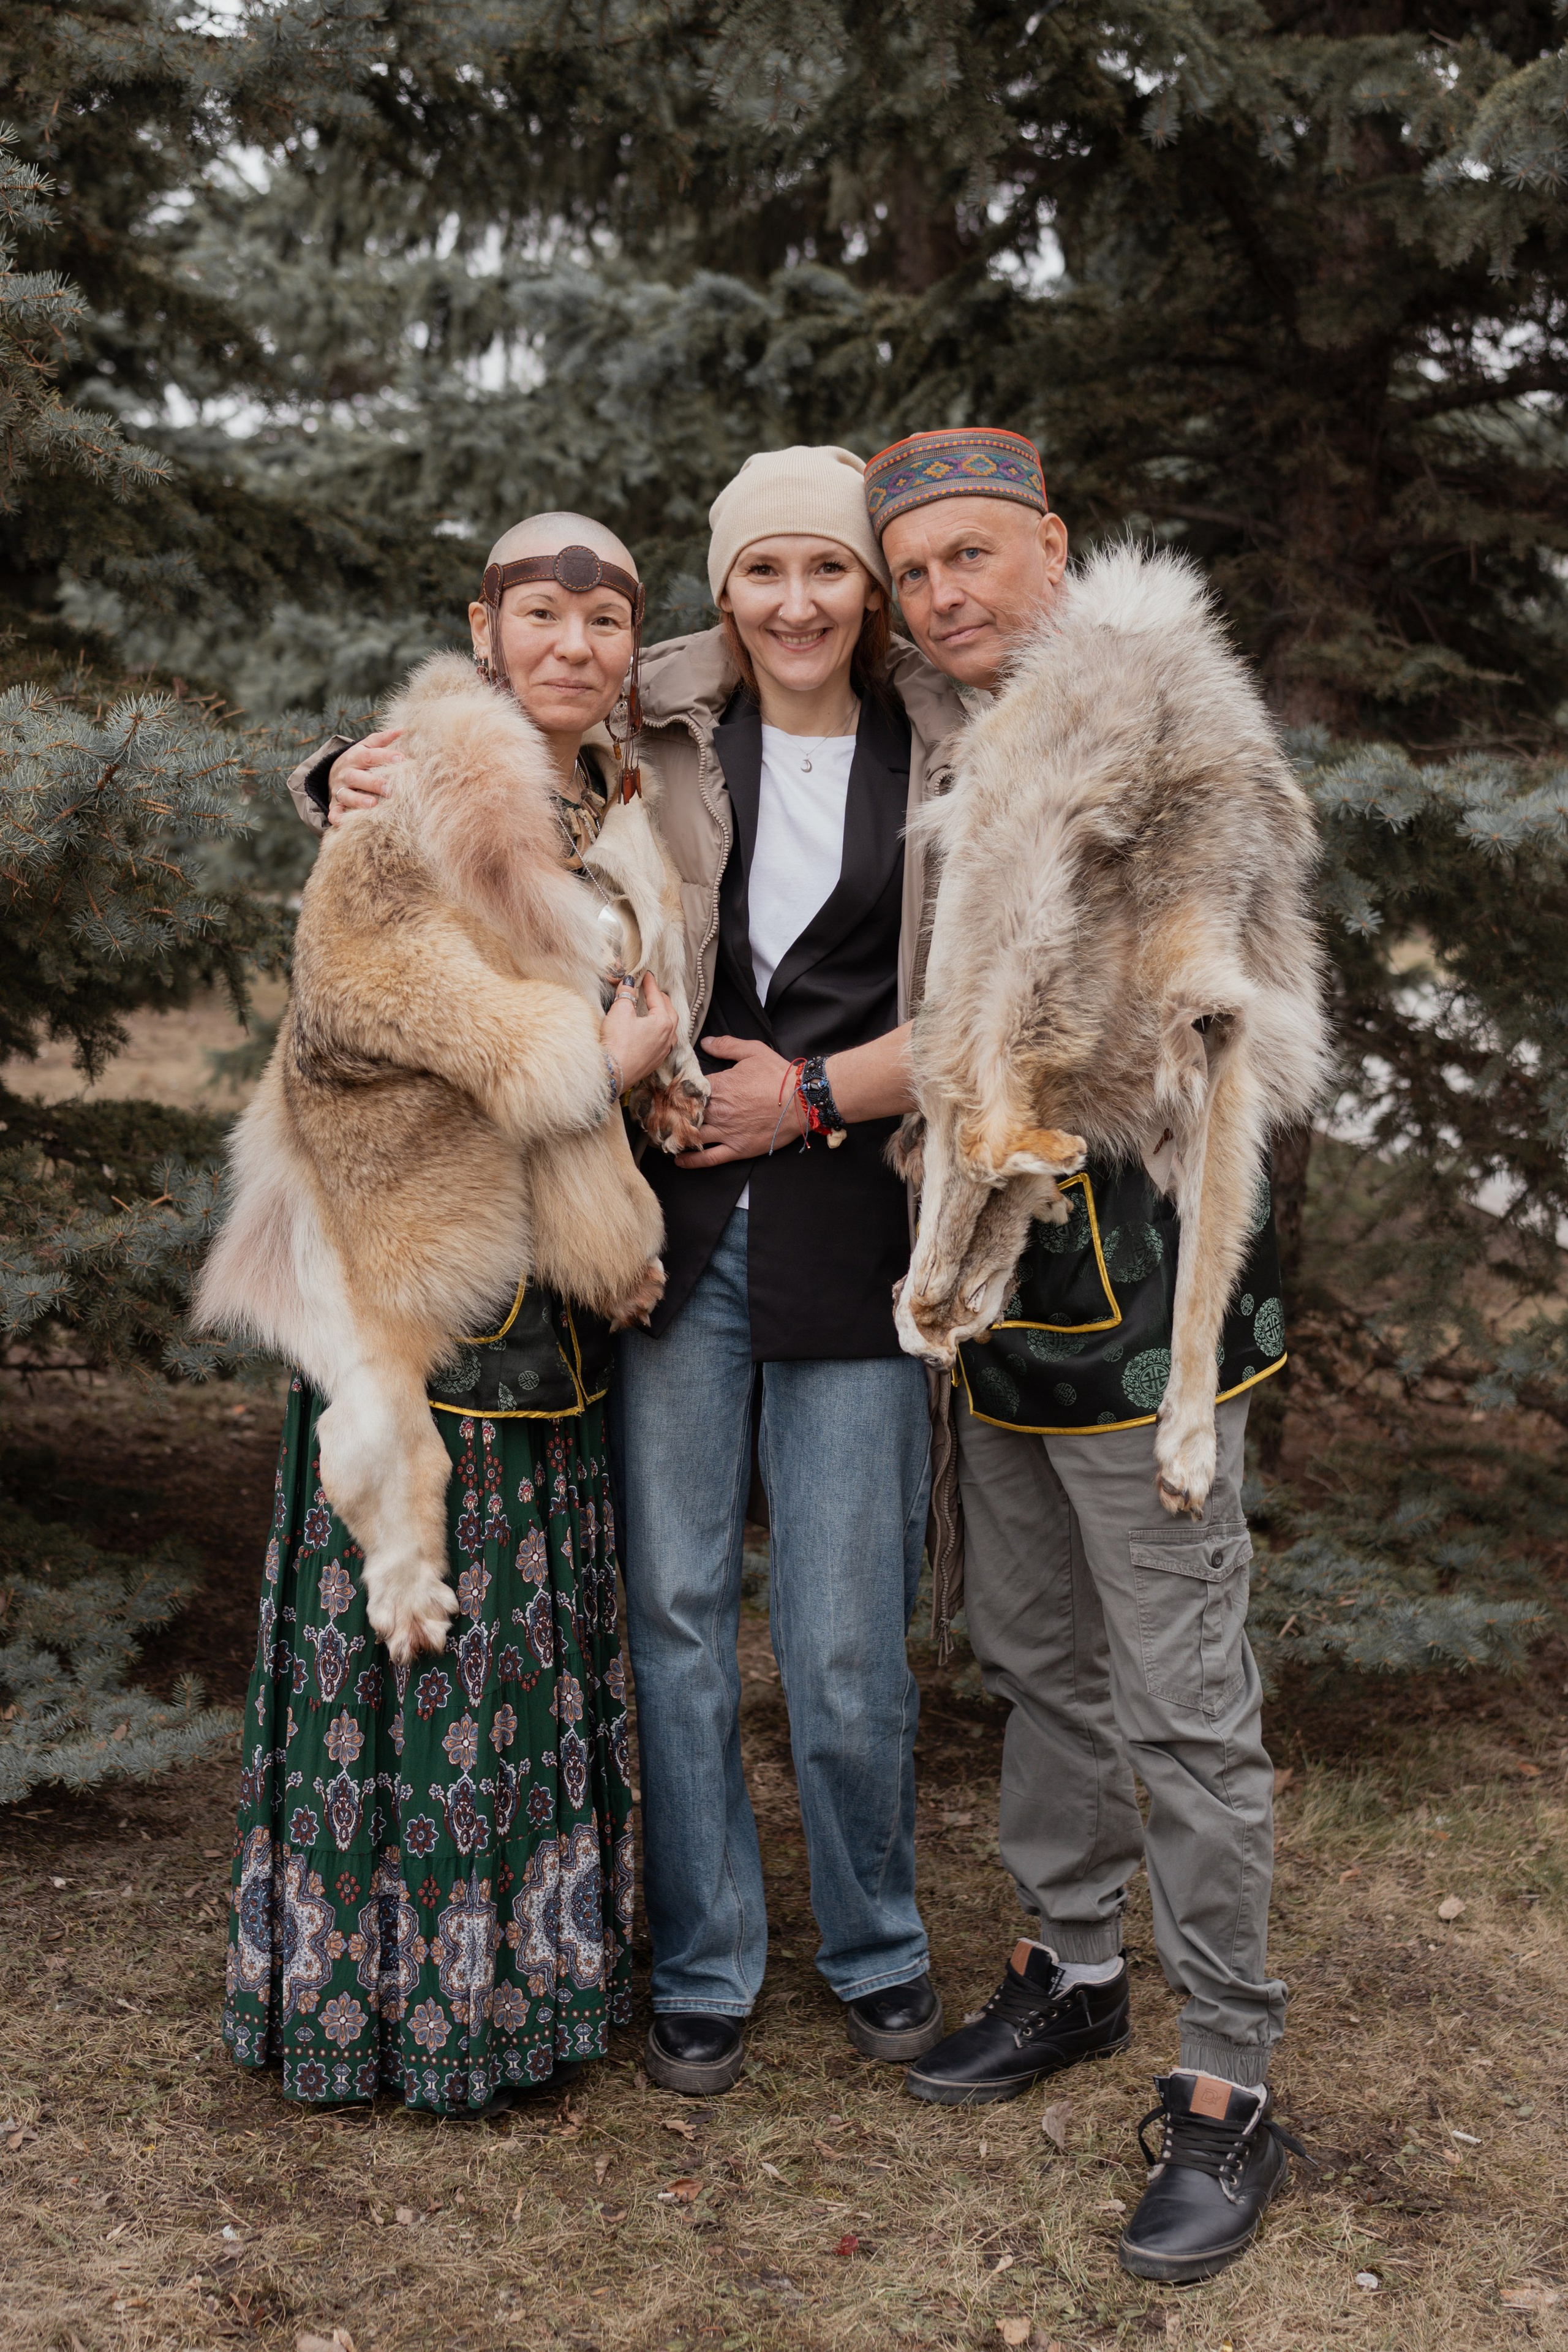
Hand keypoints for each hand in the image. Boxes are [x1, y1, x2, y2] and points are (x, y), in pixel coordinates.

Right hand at [328, 727, 402, 825]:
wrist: (333, 773)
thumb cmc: (358, 760)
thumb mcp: (366, 746)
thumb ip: (383, 739)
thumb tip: (403, 729)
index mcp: (355, 757)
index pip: (370, 756)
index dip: (385, 756)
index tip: (401, 759)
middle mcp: (346, 774)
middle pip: (358, 777)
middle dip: (374, 783)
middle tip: (390, 789)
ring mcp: (339, 790)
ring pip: (346, 795)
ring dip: (358, 800)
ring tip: (372, 804)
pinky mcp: (335, 805)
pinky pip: (334, 813)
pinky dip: (338, 818)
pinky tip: (346, 823)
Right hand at [602, 972, 678, 1089]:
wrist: (612, 1074)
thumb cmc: (617, 1043)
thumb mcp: (620, 1012)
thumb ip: (626, 994)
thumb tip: (628, 983)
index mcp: (663, 1022)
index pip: (657, 996)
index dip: (649, 983)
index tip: (645, 974)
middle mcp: (668, 1037)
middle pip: (669, 1011)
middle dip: (661, 998)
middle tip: (652, 989)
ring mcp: (663, 1051)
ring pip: (670, 1028)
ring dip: (664, 1015)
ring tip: (656, 1008)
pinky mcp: (654, 1061)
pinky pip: (664, 1042)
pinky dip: (660, 1031)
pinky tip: (653, 1032)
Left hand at [674, 1034, 804, 1167]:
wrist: (803, 1100)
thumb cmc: (779, 1076)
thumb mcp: (753, 1051)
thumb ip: (726, 1046)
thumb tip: (705, 1042)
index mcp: (719, 1086)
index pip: (686, 1089)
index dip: (673, 1091)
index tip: (662, 1092)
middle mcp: (718, 1110)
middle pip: (684, 1114)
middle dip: (669, 1114)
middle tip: (655, 1116)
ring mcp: (726, 1131)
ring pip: (692, 1136)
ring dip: (675, 1137)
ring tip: (661, 1136)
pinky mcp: (737, 1148)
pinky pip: (709, 1158)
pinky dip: (691, 1160)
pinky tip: (679, 1159)